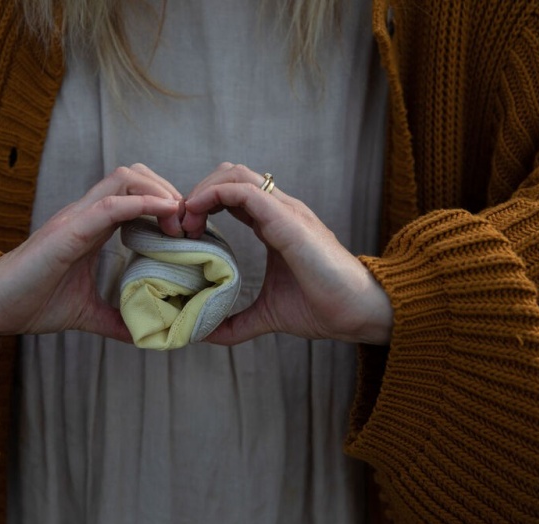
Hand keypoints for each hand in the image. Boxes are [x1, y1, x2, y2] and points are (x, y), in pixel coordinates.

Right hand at [0, 164, 182, 338]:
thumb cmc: (33, 302)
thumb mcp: (86, 311)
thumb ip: (115, 319)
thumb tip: (145, 335)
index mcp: (92, 226)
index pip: (135, 192)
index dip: (165, 202)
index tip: (185, 230)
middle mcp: (86, 214)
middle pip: (134, 174)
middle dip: (167, 190)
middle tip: (186, 223)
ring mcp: (76, 218)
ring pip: (124, 178)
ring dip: (159, 192)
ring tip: (177, 220)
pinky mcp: (67, 231)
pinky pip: (108, 205)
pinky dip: (140, 204)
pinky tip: (164, 214)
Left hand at [182, 163, 392, 344]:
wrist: (358, 312)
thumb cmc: (322, 308)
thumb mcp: (267, 314)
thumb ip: (236, 323)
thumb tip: (204, 334)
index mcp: (274, 224)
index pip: (232, 194)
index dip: (202, 205)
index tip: (183, 233)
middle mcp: (280, 210)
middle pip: (229, 175)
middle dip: (197, 192)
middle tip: (180, 227)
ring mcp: (285, 211)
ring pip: (235, 174)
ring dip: (202, 191)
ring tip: (186, 223)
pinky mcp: (288, 220)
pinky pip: (244, 190)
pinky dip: (213, 195)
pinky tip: (197, 216)